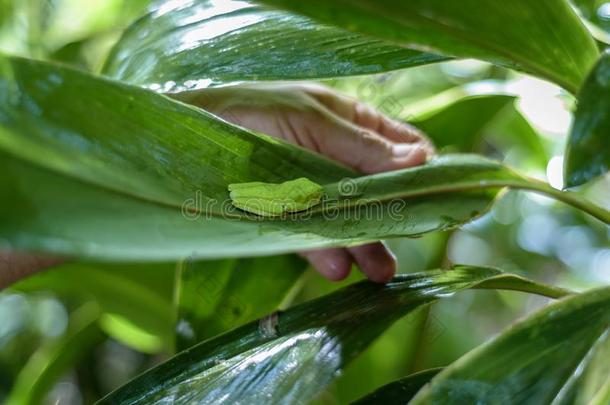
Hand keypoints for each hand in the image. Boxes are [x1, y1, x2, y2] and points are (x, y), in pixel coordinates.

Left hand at [177, 83, 434, 282]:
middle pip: (378, 191)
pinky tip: (334, 267)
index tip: (434, 197)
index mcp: (350, 122)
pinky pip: (309, 234)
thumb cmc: (252, 110)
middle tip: (405, 248)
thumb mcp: (313, 122)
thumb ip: (362, 147)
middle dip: (393, 219)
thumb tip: (424, 160)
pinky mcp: (282, 214)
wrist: (183, 137)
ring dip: (363, 244)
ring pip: (347, 219)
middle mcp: (336, 156)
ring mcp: (310, 187)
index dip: (422, 171)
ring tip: (377, 272)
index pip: (401, 148)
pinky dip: (323, 251)